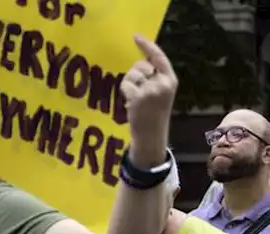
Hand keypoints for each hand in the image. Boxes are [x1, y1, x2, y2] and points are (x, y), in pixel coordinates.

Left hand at [121, 35, 177, 163]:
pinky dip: (125, 91)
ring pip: (132, 75)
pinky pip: (126, 85)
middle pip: (141, 66)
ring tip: (135, 98)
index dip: (147, 46)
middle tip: (138, 91)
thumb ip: (154, 77)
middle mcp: (163, 83)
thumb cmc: (153, 113)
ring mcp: (151, 89)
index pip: (159, 57)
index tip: (136, 37)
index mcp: (170, 79)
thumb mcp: (160, 92)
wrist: (152, 134)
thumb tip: (140, 63)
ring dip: (129, 84)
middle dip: (135, 74)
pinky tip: (130, 102)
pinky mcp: (139, 96)